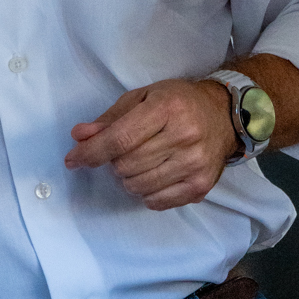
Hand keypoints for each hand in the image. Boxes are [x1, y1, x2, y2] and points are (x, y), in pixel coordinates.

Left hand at [66, 78, 237, 210]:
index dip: (91, 152)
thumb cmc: (179, 103)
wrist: (225, 116)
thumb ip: (111, 118)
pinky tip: (156, 174)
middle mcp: (185, 136)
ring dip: (130, 177)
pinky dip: (146, 192)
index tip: (73, 159)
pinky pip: (155, 202)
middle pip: (125, 165)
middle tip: (126, 151)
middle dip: (115, 161)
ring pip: (137, 186)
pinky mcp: (200, 186)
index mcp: (168, 108)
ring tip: (143, 161)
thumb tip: (80, 137)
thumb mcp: (144, 97)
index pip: (120, 139)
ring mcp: (195, 164)